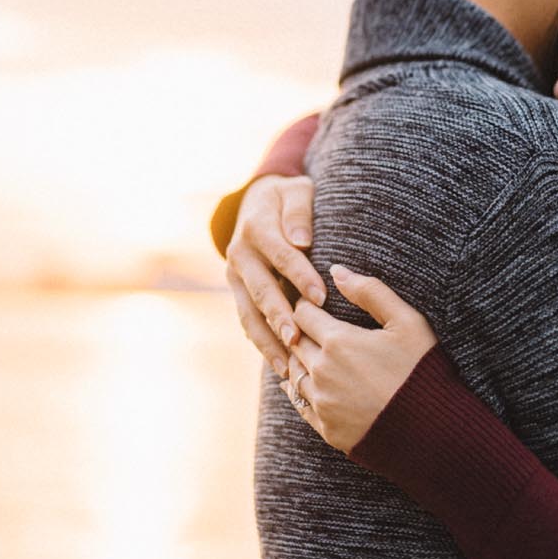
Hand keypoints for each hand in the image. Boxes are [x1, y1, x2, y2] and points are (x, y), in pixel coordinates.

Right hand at [224, 175, 324, 371]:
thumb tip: (302, 240)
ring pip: (250, 314)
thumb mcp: (296, 190)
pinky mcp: (238, 294)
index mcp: (257, 228)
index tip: (321, 297)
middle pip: (261, 290)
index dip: (300, 276)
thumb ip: (299, 211)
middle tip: (297, 341)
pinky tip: (281, 368)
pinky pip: (248, 323)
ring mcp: (235, 277)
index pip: (281, 255)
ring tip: (286, 368)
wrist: (258, 203)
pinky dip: (263, 346)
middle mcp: (240, 255)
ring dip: (267, 342)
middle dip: (279, 317)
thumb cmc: (288, 199)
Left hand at [282, 266, 437, 454]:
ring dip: (298, 362)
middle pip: (295, 343)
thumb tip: (337, 270)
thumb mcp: (407, 322)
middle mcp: (322, 372)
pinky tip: (298, 386)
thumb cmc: (423, 371)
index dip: (306, 305)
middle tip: (306, 326)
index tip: (313, 304)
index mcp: (338, 341)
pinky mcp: (328, 429)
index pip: (302, 313)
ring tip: (305, 354)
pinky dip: (296, 392)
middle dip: (300, 332)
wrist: (434, 430)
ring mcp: (323, 403)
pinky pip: (300, 406)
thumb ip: (371, 292)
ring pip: (294, 374)